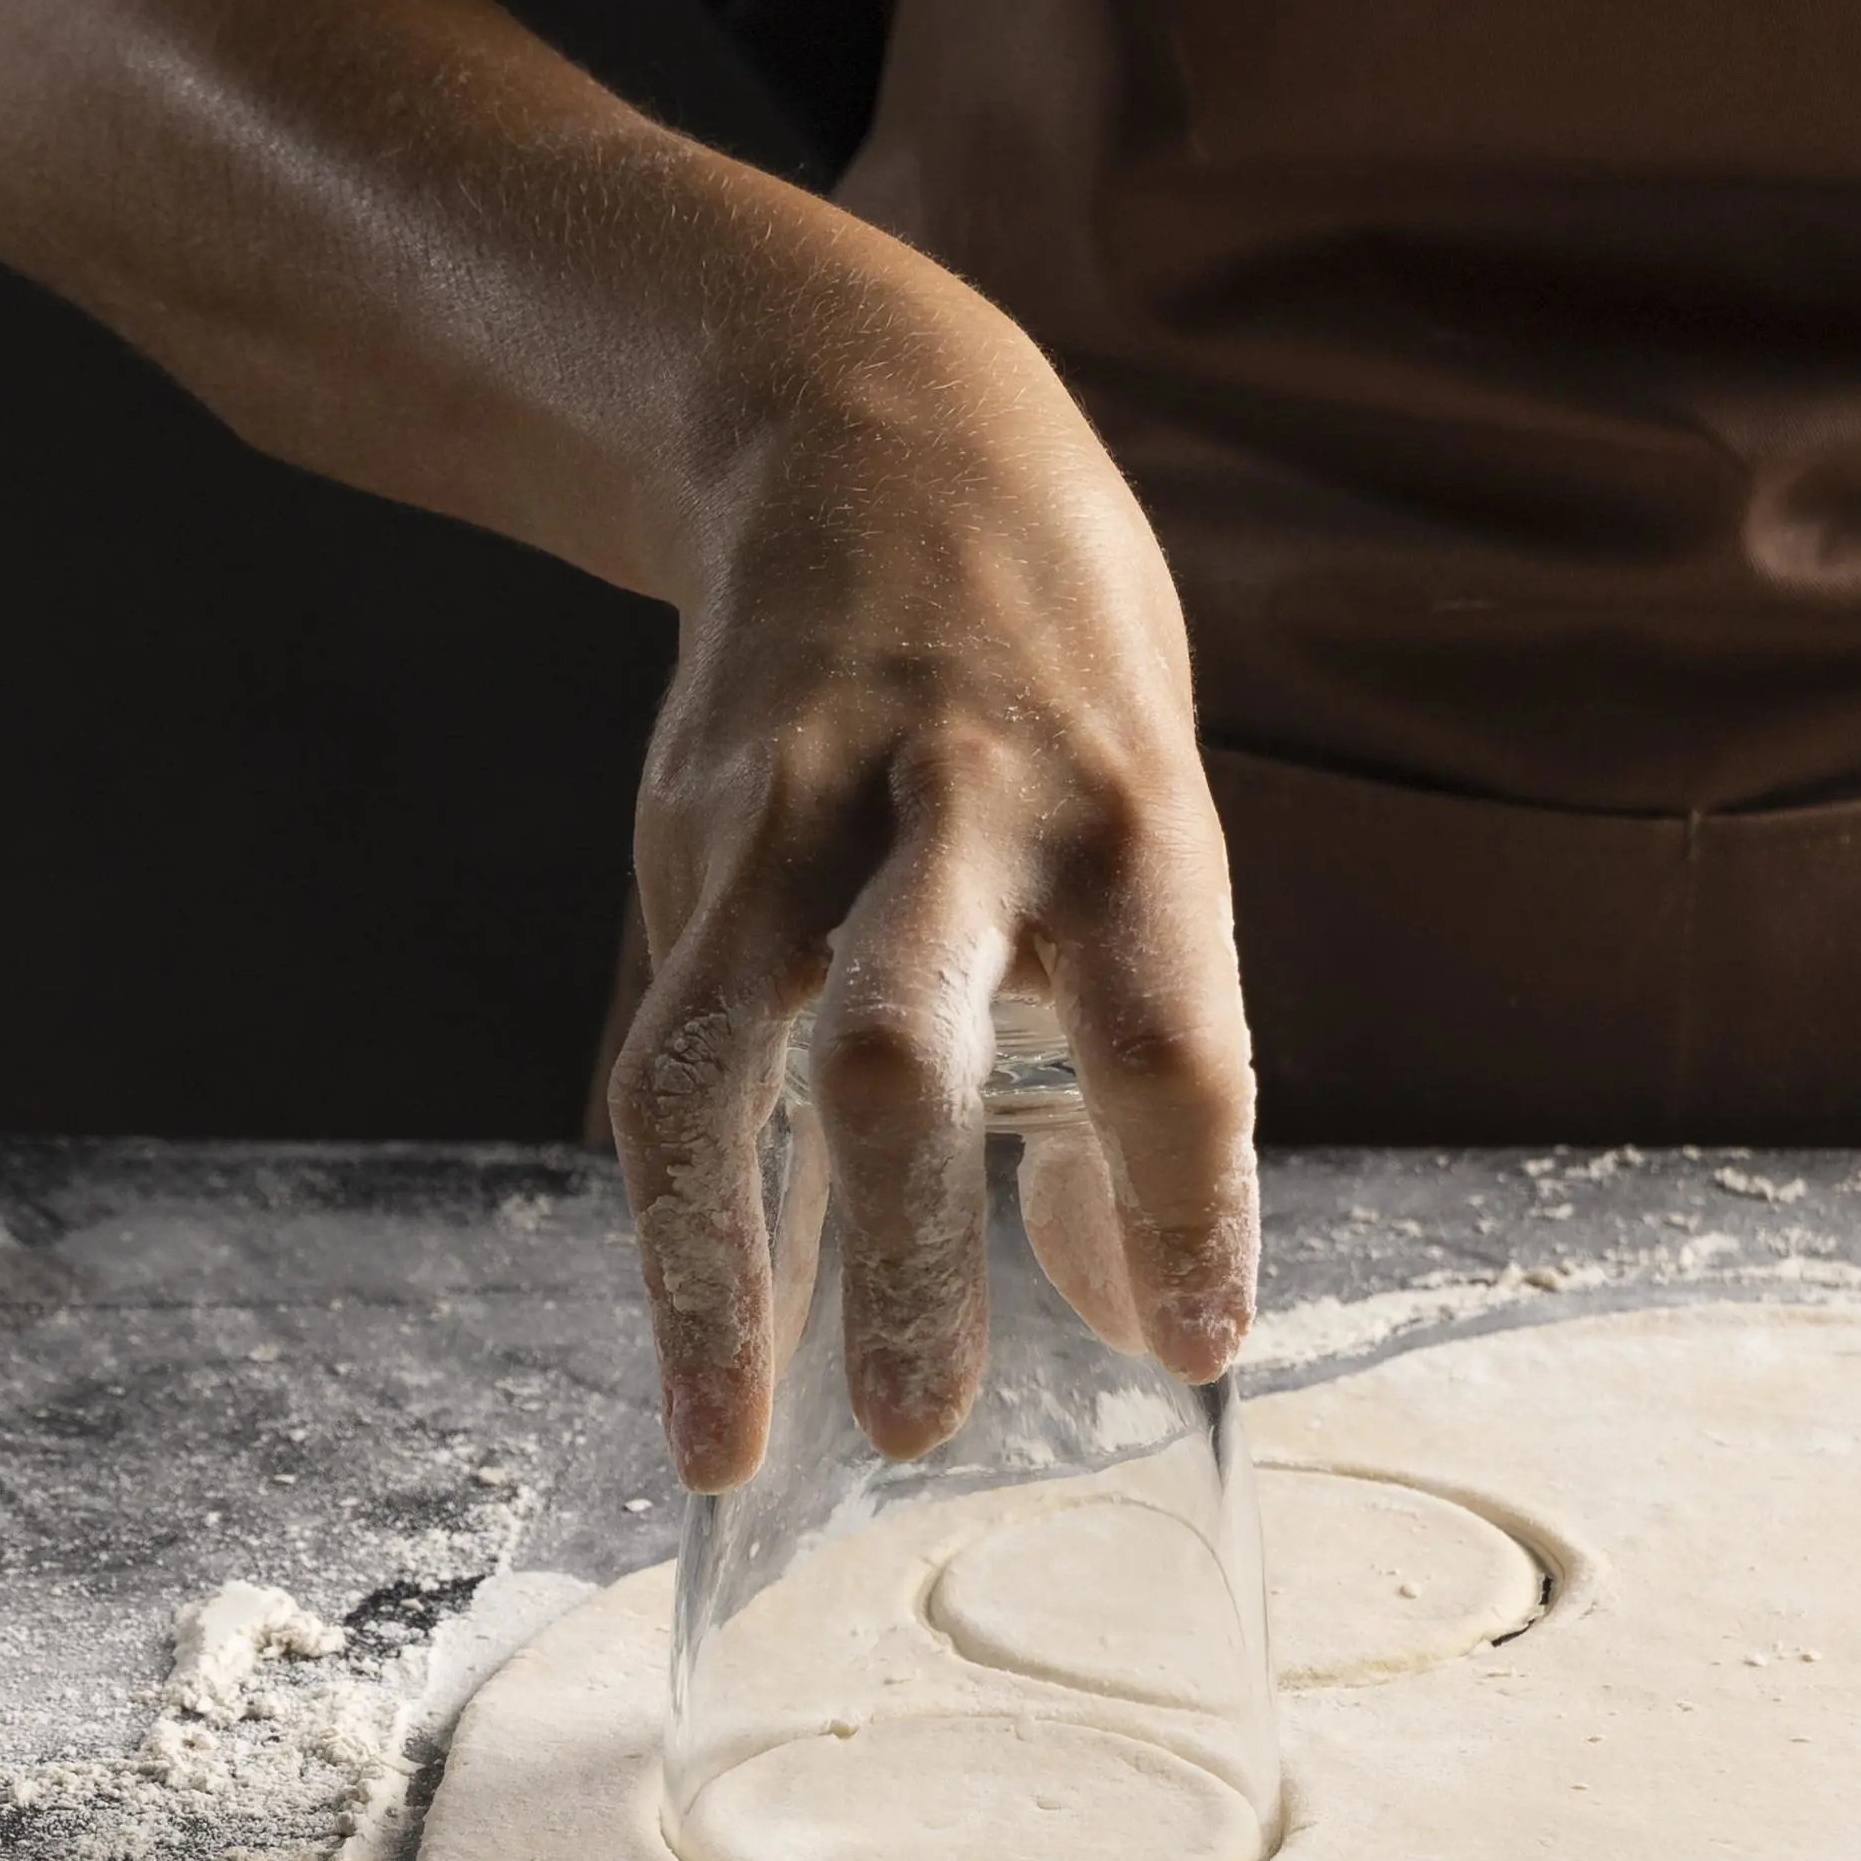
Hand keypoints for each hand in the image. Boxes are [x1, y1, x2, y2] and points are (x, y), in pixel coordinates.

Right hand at [609, 310, 1256, 1490]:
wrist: (866, 419)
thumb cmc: (1058, 675)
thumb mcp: (1156, 816)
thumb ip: (1138, 1048)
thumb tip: (1117, 1302)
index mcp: (1130, 809)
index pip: (1172, 1033)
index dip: (1184, 1200)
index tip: (1193, 1348)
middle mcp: (958, 807)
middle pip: (905, 1041)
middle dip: (900, 1246)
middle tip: (918, 1426)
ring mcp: (790, 813)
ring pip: (721, 1055)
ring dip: (721, 1268)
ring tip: (727, 1441)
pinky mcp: (685, 833)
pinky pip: (666, 1047)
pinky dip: (677, 1209)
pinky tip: (701, 1340)